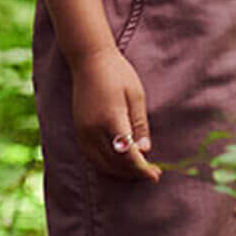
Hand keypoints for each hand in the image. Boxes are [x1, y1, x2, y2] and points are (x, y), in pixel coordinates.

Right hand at [70, 47, 161, 181]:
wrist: (89, 60)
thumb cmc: (117, 74)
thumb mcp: (136, 96)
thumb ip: (140, 125)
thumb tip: (145, 151)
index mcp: (111, 119)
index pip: (128, 155)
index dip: (142, 169)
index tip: (156, 174)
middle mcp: (93, 130)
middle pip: (115, 164)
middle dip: (134, 173)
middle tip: (152, 174)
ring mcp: (83, 132)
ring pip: (102, 164)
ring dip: (120, 172)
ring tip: (138, 171)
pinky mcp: (79, 131)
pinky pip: (92, 157)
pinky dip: (106, 165)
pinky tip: (119, 164)